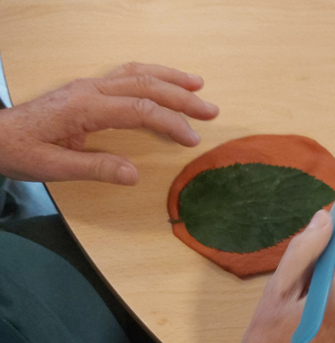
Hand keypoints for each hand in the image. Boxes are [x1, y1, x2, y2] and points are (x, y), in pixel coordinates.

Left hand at [0, 62, 218, 184]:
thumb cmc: (21, 151)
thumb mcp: (54, 167)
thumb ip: (95, 169)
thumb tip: (134, 174)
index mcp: (84, 108)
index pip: (138, 109)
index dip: (170, 122)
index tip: (192, 138)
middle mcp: (90, 90)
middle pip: (145, 85)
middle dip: (181, 97)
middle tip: (210, 110)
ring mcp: (89, 86)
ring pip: (137, 72)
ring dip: (170, 78)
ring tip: (198, 84)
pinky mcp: (88, 90)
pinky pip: (125, 74)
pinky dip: (151, 75)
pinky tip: (164, 80)